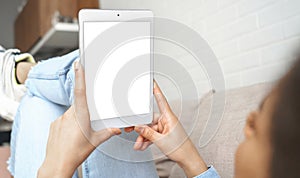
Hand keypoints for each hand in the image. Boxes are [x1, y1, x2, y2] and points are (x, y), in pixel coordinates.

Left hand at [38, 62, 120, 177]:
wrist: (57, 164)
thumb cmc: (75, 153)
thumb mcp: (95, 141)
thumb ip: (108, 132)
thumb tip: (117, 128)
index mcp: (80, 116)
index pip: (81, 92)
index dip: (80, 77)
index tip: (79, 65)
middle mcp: (69, 115)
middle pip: (79, 104)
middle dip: (85, 109)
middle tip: (87, 123)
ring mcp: (60, 119)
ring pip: (72, 111)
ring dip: (77, 117)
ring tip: (79, 132)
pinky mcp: (54, 124)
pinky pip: (64, 118)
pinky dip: (69, 123)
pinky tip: (71, 134)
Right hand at [134, 81, 207, 177]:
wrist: (187, 159)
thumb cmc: (180, 148)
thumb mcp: (160, 140)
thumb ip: (147, 133)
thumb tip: (138, 126)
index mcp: (169, 117)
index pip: (161, 100)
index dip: (156, 90)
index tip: (151, 81)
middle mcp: (167, 120)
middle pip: (149, 119)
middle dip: (140, 127)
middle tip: (130, 130)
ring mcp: (165, 127)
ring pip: (149, 128)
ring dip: (143, 136)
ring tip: (138, 145)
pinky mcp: (164, 134)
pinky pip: (152, 134)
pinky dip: (147, 140)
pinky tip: (142, 146)